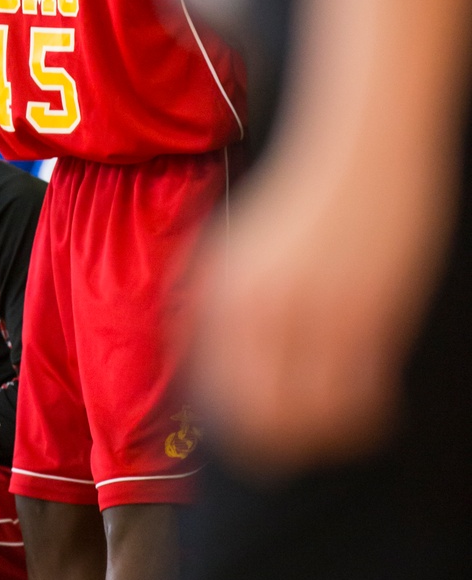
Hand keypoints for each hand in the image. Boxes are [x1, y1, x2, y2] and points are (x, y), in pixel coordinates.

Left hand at [190, 137, 452, 473]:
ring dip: (329, 432)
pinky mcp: (370, 312)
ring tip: (342, 414)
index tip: (261, 433)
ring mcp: (316, 311)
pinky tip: (374, 393)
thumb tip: (204, 365)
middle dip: (281, 442)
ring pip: (313, 422)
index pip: (214, 394)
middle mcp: (260, 305)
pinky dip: (367, 413)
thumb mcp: (244, 244)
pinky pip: (362, 400)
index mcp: (221, 288)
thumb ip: (219, 299)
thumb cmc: (308, 193)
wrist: (362, 138)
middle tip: (304, 434)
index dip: (238, 427)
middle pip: (259, 422)